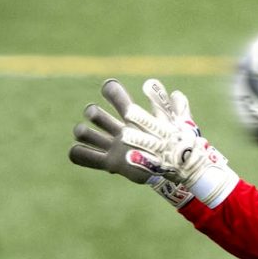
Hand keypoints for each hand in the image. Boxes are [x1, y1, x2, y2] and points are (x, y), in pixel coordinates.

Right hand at [69, 79, 194, 206]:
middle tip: (97, 117)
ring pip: (85, 133)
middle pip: (95, 114)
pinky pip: (83, 157)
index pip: (116, 96)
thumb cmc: (177, 144)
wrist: (176, 169)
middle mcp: (120, 130)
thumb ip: (178, 109)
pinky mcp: (110, 163)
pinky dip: (77, 153)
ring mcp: (113, 146)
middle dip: (93, 113)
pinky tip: (80, 151)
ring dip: (82, 131)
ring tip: (92, 136)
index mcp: (133, 117)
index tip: (109, 88)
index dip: (111, 90)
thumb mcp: (181, 125)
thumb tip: (174, 94)